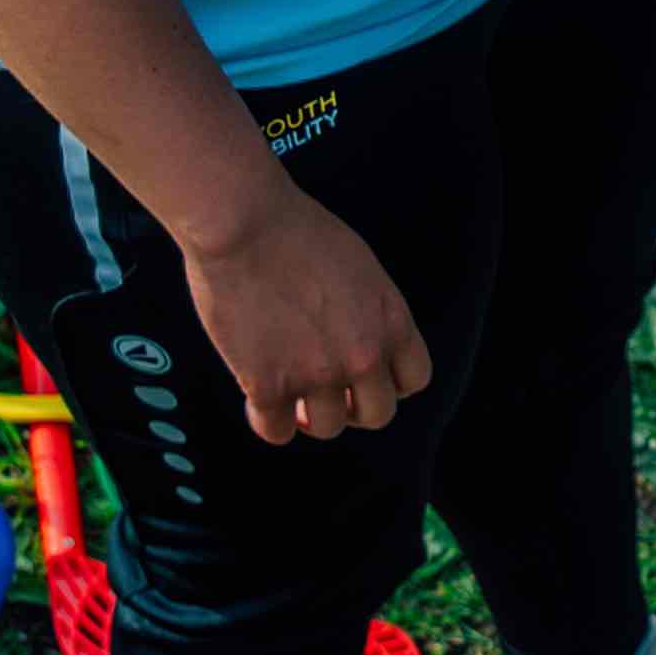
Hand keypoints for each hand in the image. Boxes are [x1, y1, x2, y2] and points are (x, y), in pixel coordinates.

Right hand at [178, 178, 435, 448]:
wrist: (242, 223)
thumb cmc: (294, 231)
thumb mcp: (360, 267)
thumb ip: (370, 311)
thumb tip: (361, 340)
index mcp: (392, 322)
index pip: (413, 380)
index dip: (387, 383)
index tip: (363, 376)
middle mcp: (363, 356)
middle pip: (376, 415)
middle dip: (353, 407)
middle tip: (326, 392)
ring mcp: (317, 375)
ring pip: (327, 428)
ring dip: (308, 416)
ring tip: (290, 397)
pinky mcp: (269, 386)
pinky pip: (275, 431)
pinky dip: (266, 420)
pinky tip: (256, 399)